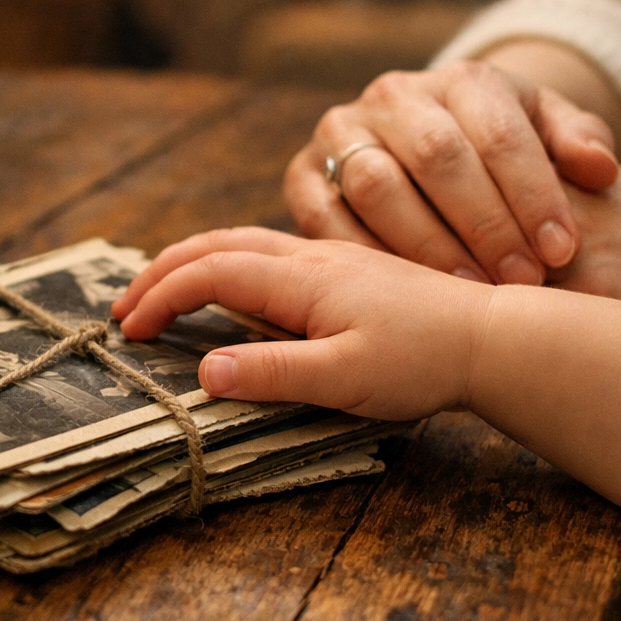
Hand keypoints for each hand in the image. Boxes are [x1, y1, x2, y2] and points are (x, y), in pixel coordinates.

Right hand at [113, 227, 491, 420]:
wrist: (496, 336)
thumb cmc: (424, 362)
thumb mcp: (344, 379)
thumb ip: (270, 374)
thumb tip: (200, 372)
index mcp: (301, 278)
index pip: (209, 272)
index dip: (161, 297)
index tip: (129, 331)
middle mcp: (309, 257)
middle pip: (216, 244)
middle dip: (162, 271)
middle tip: (124, 306)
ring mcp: (329, 258)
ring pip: (242, 241)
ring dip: (192, 261)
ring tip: (161, 290)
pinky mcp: (347, 270)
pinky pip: (268, 252)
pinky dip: (227, 261)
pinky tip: (233, 287)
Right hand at [284, 59, 620, 285]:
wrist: (425, 151)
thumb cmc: (501, 156)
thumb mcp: (547, 135)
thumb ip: (579, 142)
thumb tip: (599, 168)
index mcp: (460, 80)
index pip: (497, 130)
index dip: (531, 192)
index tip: (562, 250)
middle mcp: (394, 96)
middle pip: (437, 155)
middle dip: (484, 224)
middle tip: (522, 280)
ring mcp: (340, 132)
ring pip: (377, 184)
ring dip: (427, 245)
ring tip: (471, 291)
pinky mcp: (303, 175)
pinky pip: (324, 216)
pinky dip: (364, 257)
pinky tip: (406, 294)